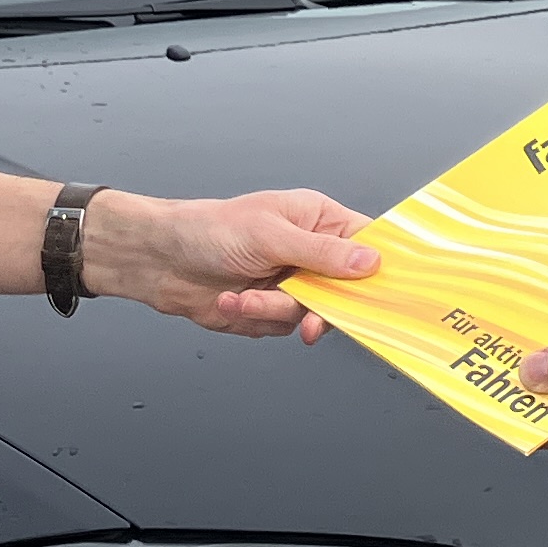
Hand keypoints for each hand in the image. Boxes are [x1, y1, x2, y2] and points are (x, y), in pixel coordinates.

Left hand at [87, 188, 376, 340]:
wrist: (161, 261)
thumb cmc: (211, 231)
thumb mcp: (272, 236)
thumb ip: (322, 254)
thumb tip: (371, 262)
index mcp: (319, 220)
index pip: (367, 244)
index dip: (380, 269)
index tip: (386, 294)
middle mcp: (311, 253)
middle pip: (347, 289)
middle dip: (321, 306)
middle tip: (310, 320)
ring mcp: (293, 283)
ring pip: (312, 313)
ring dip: (274, 310)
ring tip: (242, 297)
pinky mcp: (272, 310)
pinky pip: (282, 326)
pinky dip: (255, 317)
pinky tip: (230, 301)